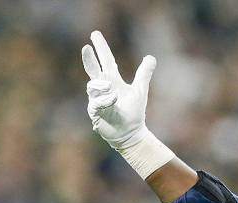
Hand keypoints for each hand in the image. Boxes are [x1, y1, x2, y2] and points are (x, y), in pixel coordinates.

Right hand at [81, 30, 173, 177]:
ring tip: (111, 87)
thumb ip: (144, 73)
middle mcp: (102, 88)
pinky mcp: (95, 112)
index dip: (101, 48)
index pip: (105, 61)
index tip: (94, 34)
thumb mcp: (140, 90)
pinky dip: (104, 99)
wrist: (131, 133)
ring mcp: (97, 100)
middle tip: (86, 47)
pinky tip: (113, 98)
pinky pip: (96, 103)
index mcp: (112, 81)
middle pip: (93, 70)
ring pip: (93, 86)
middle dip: (89, 59)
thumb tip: (151, 57)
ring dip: (101, 85)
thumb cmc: (133, 113)